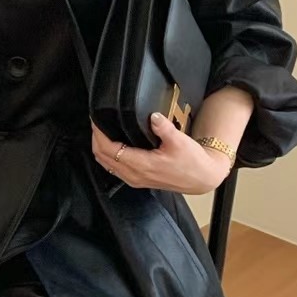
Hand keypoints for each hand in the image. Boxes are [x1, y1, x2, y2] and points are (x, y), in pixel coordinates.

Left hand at [90, 113, 232, 194]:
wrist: (201, 178)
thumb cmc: (192, 162)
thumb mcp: (180, 141)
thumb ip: (164, 128)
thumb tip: (153, 116)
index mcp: (141, 165)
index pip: (109, 149)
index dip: (99, 134)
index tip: (96, 120)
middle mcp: (134, 175)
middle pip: (102, 157)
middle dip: (96, 139)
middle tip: (96, 122)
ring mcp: (134, 179)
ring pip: (106, 164)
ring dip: (100, 148)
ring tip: (100, 131)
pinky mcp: (137, 180)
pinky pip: (114, 168)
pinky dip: (107, 156)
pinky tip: (111, 145)